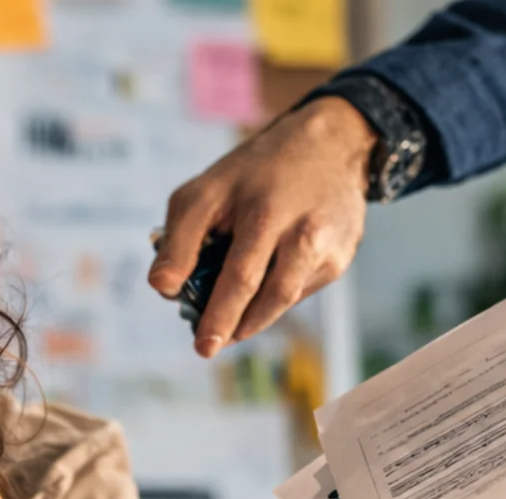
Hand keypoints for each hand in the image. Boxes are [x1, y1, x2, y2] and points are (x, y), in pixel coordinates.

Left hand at [148, 96, 377, 356]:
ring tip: (229, 325)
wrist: (332, 143)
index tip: (203, 345)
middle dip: (236, 325)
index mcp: (267, 213)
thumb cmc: (255, 172)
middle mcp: (306, 232)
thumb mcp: (205, 192)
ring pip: (286, 298)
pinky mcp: (341, 258)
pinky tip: (260, 288)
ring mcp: (329, 248)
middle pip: (271, 294)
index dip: (220, 314)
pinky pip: (300, 290)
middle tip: (209, 346)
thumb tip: (164, 288)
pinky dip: (274, 297)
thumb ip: (180, 239)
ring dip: (254, 318)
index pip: (241, 275)